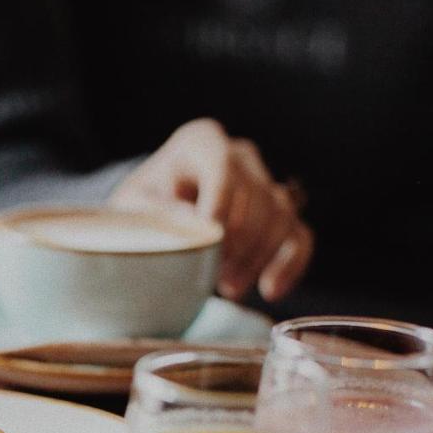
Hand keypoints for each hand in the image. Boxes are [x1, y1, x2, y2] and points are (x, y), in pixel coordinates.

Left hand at [109, 118, 311, 301]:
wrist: (153, 217)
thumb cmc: (141, 207)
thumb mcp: (133, 205)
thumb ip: (159, 210)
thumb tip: (197, 222)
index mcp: (201, 142)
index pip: (222, 166)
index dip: (220, 204)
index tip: (210, 241)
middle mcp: (239, 155)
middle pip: (257, 195)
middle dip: (241, 242)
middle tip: (217, 278)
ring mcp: (264, 182)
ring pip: (281, 216)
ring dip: (260, 257)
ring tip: (229, 289)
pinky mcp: (278, 213)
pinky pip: (299, 234)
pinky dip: (290, 264)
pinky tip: (270, 289)